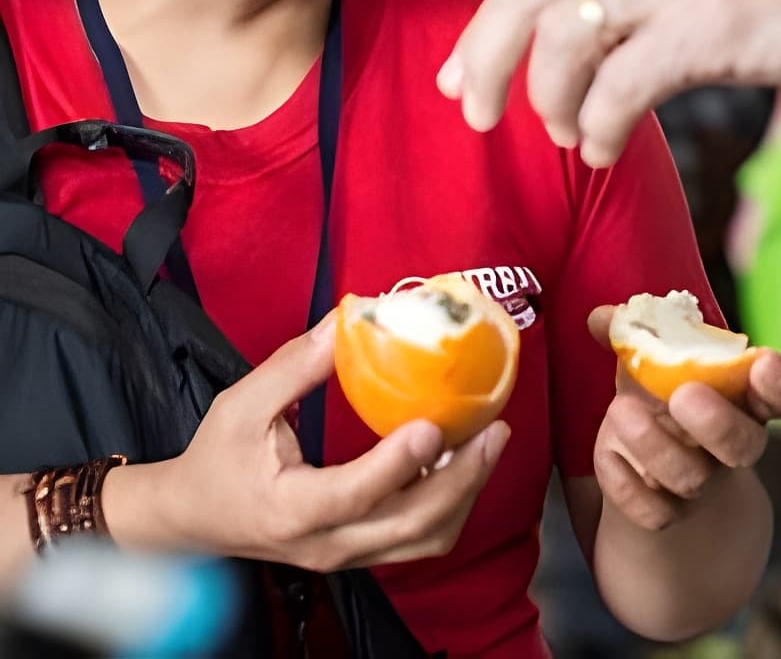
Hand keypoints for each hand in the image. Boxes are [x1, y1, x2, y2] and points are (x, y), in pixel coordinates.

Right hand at [108, 316, 507, 570]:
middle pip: (408, 525)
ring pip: (424, 539)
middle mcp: (324, 542)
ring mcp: (346, 553)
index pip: (352, 494)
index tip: (431, 424)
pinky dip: (451, 504)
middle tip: (494, 430)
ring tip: (490, 441)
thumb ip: (294, 366)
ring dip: (466, 493)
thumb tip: (348, 321)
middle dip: (462, 478)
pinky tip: (462, 459)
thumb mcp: (241, 405)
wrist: (192, 519)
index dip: (396, 464)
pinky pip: (418, 538)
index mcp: (290, 509)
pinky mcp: (359, 550)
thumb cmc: (215, 459)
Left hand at [437, 0, 780, 165]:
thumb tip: (582, 41)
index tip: (462, 77)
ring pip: (565, 43)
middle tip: (478, 116)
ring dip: (553, 104)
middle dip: (486, 62)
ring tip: (574, 137)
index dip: (485, 27)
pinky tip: (611, 148)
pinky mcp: (713, 23)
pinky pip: (622, 87)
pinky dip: (602, 127)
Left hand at [588, 307, 780, 530]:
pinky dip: (625, 484)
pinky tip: (609, 455)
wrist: (649, 466)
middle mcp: (733, 443)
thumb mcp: (653, 359)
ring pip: (693, 478)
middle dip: (718, 423)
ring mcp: (701, 480)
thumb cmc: (661, 394)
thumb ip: (635, 332)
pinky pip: (653, 512)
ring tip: (620, 410)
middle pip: (746, 445)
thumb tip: (601, 317)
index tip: (763, 363)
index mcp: (744, 396)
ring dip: (655, 444)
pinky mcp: (666, 512)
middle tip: (684, 395)